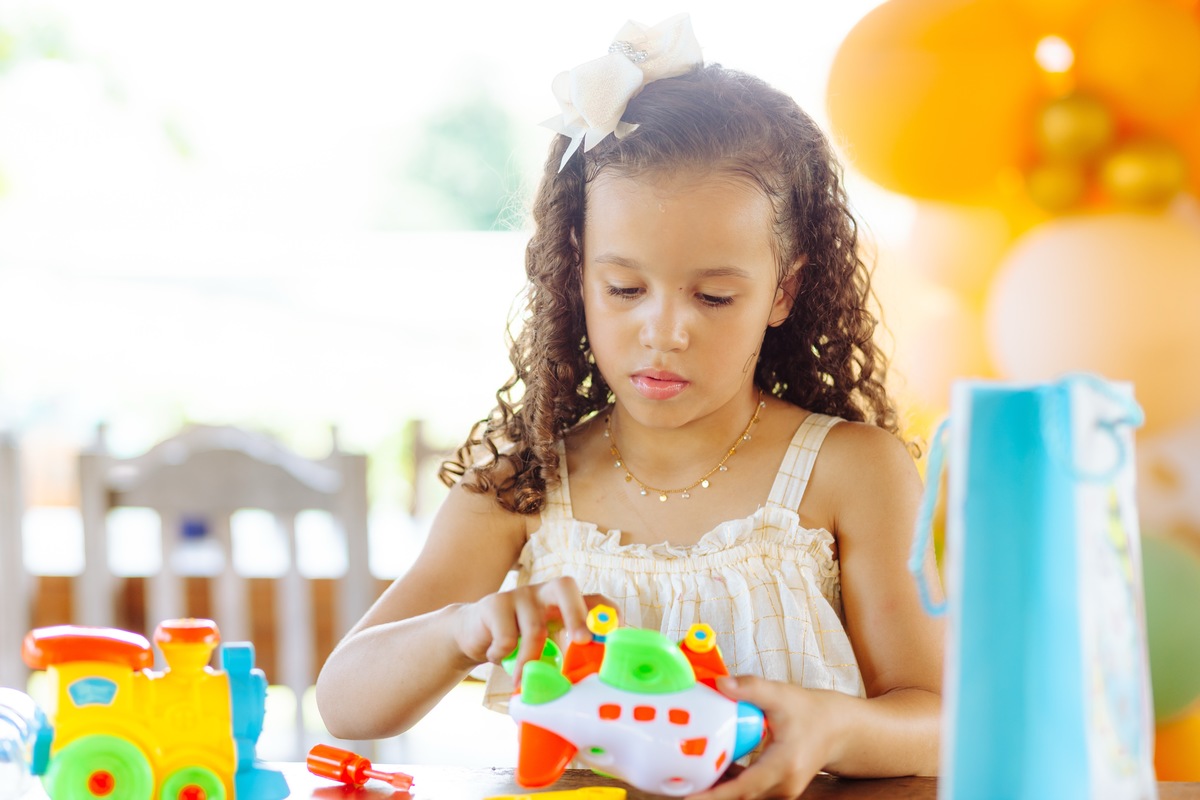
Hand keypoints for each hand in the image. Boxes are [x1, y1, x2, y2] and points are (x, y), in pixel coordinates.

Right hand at [452, 577, 610, 684]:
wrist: (471, 634)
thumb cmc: (517, 643)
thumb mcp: (545, 646)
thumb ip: (564, 655)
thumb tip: (590, 685)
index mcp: (565, 604)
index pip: (595, 600)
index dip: (609, 615)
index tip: (616, 639)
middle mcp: (545, 593)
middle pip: (565, 587)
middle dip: (577, 614)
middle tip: (581, 640)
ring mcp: (520, 595)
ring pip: (534, 628)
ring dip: (530, 660)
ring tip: (521, 682)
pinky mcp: (494, 603)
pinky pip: (505, 636)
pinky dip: (502, 655)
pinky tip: (496, 657)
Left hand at [687, 675, 843, 799]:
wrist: (839, 728)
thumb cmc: (812, 712)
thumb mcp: (781, 695)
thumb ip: (751, 688)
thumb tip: (720, 683)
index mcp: (783, 767)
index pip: (742, 789)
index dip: (714, 796)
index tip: (688, 798)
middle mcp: (783, 786)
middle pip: (738, 797)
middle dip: (708, 794)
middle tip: (676, 785)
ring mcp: (781, 790)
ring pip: (743, 795)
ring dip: (717, 789)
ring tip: (685, 779)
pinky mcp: (777, 787)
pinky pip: (748, 790)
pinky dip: (729, 783)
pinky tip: (710, 770)